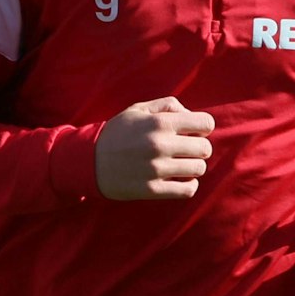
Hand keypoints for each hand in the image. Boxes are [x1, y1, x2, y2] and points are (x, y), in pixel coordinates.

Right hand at [94, 97, 213, 199]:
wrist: (89, 161)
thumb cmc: (118, 132)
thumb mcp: (138, 109)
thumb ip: (167, 105)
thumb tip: (191, 115)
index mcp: (159, 122)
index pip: (206, 123)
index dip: (202, 127)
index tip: (193, 132)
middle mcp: (160, 144)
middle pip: (205, 149)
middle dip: (199, 148)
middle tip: (186, 150)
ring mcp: (156, 169)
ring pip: (198, 169)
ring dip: (193, 167)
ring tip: (181, 165)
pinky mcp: (152, 190)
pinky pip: (188, 190)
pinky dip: (189, 185)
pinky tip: (180, 180)